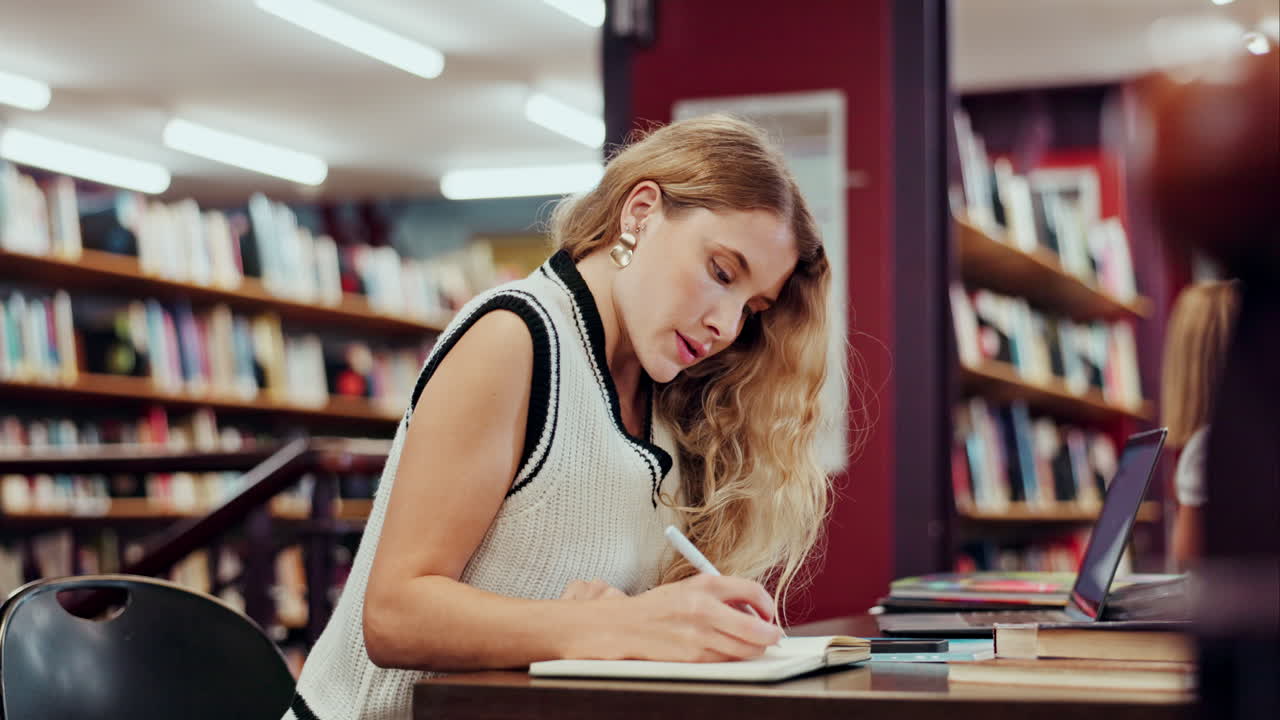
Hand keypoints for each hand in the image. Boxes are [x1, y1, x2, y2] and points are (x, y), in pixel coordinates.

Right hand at [567, 574, 781, 662]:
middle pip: (756, 628)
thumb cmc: (662, 606)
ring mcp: (699, 636)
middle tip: (773, 635)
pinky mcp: (694, 656)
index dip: (768, 605)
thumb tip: (758, 611)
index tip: (769, 613)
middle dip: (771, 635)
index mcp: (706, 584)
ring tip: (749, 642)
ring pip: (745, 649)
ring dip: (754, 648)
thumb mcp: (692, 587)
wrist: (627, 625)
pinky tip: (724, 647)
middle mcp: (704, 608)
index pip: (753, 591)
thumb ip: (725, 594)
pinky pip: (726, 660)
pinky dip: (732, 656)